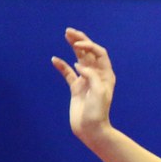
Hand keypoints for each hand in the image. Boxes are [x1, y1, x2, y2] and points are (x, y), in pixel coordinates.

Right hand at [51, 28, 116, 142]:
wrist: (91, 129)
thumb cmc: (98, 112)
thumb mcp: (98, 93)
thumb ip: (91, 76)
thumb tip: (79, 65)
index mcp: (106, 75)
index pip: (99, 53)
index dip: (89, 45)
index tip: (78, 44)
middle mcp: (97, 75)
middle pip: (88, 53)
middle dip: (80, 40)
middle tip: (69, 31)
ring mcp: (86, 81)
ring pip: (78, 59)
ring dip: (73, 47)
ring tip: (65, 35)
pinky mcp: (76, 88)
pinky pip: (68, 73)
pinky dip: (62, 66)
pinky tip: (54, 59)